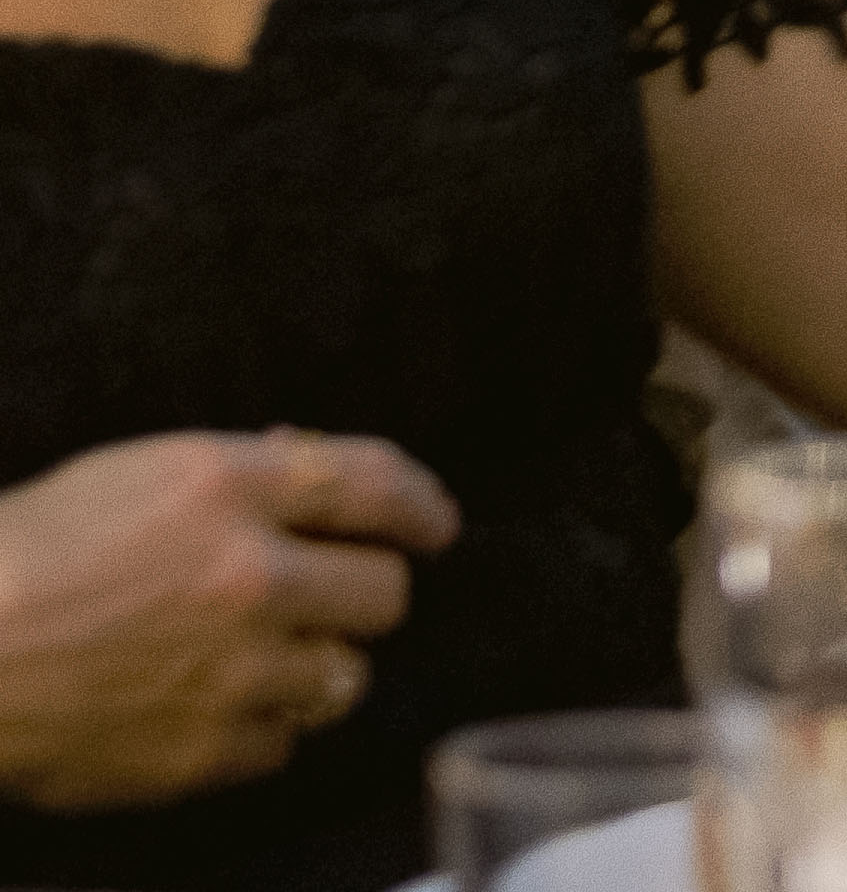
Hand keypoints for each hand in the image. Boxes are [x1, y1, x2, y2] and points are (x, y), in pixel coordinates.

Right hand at [0, 429, 457, 810]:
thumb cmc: (22, 558)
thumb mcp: (130, 477)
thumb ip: (236, 476)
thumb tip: (309, 469)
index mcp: (226, 489)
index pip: (375, 485)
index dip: (420, 506)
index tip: (434, 524)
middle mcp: (248, 577)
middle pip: (385, 594)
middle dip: (360, 595)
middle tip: (327, 601)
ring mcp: (232, 671)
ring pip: (345, 677)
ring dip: (315, 667)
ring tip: (257, 660)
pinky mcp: (204, 750)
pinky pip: (282, 743)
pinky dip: (258, 729)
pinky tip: (211, 710)